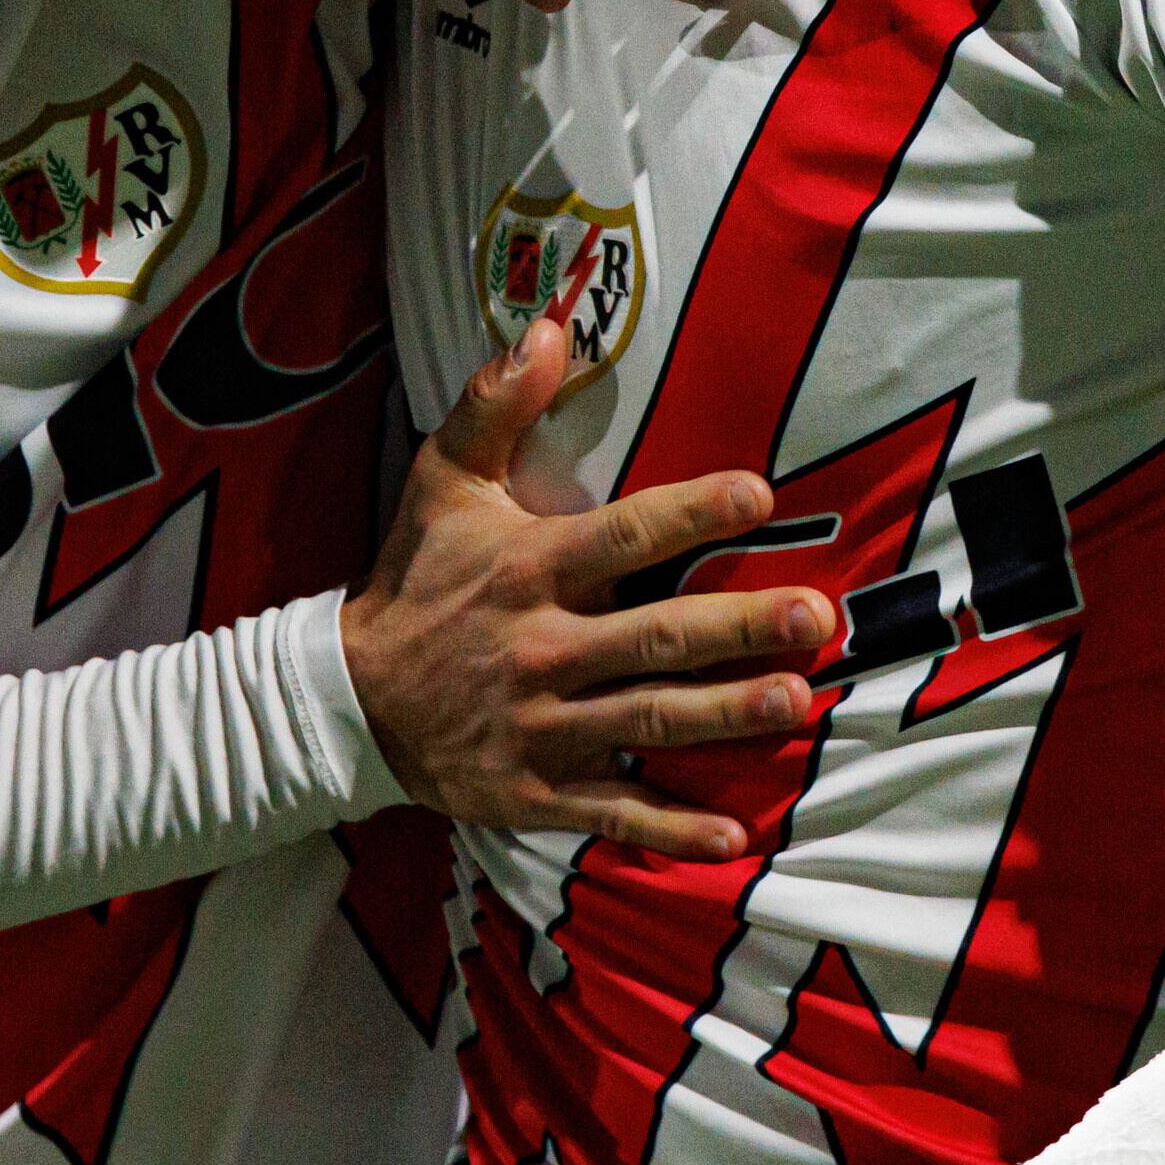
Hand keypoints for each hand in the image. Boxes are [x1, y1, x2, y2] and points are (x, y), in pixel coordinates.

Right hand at [340, 320, 827, 858]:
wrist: (349, 699)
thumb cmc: (415, 578)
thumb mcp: (442, 481)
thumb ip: (494, 404)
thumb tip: (546, 328)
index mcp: (528, 569)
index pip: (619, 536)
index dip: (687, 514)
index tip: (757, 495)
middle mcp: (540, 647)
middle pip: (654, 636)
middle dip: (738, 627)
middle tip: (815, 617)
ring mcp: (540, 725)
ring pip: (646, 719)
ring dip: (725, 714)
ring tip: (795, 701)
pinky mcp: (534, 789)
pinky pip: (611, 811)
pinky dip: (670, 829)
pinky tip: (732, 836)